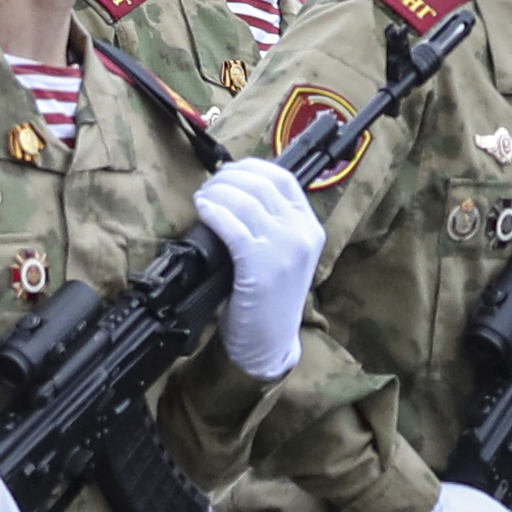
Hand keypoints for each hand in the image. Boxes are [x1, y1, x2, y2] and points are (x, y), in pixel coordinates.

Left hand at [195, 156, 320, 380]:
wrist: (269, 343)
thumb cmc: (264, 300)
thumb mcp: (278, 255)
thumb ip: (267, 225)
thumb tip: (232, 194)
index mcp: (310, 227)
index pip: (284, 179)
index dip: (251, 168)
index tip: (226, 172)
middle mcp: (302, 233)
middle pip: (263, 184)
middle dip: (229, 178)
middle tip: (208, 185)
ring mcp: (285, 250)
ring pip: (247, 201)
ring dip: (218, 192)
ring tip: (201, 198)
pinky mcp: (262, 268)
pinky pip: (235, 228)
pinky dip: (215, 212)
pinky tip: (203, 209)